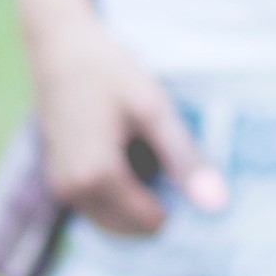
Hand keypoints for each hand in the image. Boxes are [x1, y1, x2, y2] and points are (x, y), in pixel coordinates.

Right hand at [23, 5, 219, 236]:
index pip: (152, 222)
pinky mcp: (57, 179)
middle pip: (131, 229)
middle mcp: (74, 191)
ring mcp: (61, 188)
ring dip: (135, 201)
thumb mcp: (153, 108)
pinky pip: (97, 207)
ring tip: (145, 154)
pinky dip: (117, 195)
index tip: (181, 164)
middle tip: (164, 158)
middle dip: (154, 205)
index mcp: (98, 176)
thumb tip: (217, 206)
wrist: (58, 47)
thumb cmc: (106, 71)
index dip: (176, 201)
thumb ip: (184, 159)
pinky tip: (126, 155)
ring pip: (112, 222)